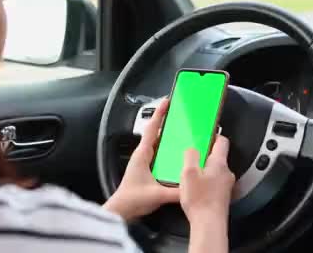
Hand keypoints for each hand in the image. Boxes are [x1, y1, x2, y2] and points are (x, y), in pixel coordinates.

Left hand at [103, 98, 179, 221]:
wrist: (121, 211)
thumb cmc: (132, 200)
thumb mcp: (156, 194)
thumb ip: (175, 192)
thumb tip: (192, 186)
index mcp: (142, 154)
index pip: (151, 129)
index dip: (159, 114)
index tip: (167, 102)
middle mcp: (142, 155)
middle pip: (155, 133)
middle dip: (166, 122)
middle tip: (180, 115)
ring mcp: (144, 162)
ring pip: (158, 144)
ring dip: (168, 136)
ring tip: (183, 131)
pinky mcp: (146, 170)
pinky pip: (159, 155)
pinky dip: (167, 150)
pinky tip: (178, 154)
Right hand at [180, 135, 234, 224]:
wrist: (208, 224)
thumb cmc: (201, 200)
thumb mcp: (188, 172)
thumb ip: (190, 156)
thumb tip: (192, 149)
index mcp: (219, 163)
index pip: (222, 141)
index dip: (213, 135)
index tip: (206, 134)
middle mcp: (226, 173)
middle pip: (218, 156)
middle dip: (205, 155)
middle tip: (192, 156)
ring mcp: (225, 185)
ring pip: (215, 170)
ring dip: (204, 169)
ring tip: (190, 173)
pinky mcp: (221, 196)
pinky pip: (214, 182)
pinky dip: (205, 182)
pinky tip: (195, 188)